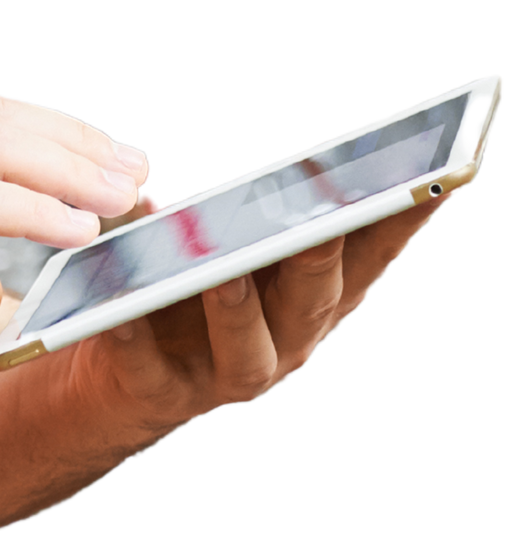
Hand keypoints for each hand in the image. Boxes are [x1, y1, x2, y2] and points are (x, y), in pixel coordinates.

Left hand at [55, 187, 459, 440]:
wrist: (115, 375)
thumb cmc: (186, 286)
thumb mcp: (228, 238)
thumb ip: (253, 206)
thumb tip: (299, 160)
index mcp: (311, 294)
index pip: (370, 252)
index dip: (406, 219)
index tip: (436, 174)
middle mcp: (285, 339)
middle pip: (316, 299)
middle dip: (323, 255)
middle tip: (325, 209)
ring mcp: (228, 372)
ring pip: (248, 347)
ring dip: (240, 306)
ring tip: (224, 267)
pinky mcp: (161, 391)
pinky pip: (150, 365)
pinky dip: (137, 333)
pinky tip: (123, 302)